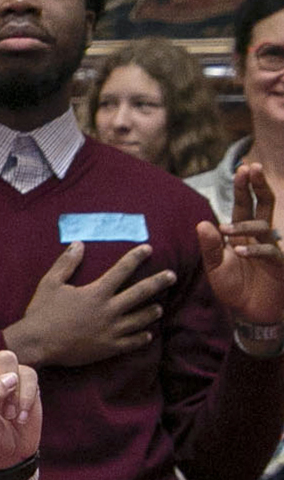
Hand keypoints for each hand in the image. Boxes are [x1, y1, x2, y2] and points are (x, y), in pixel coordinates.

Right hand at [3, 241, 167, 366]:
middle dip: (158, 282)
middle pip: (141, 293)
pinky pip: (132, 342)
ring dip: (152, 311)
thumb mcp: (50, 283)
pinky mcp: (108, 347)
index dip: (136, 257)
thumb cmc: (42, 312)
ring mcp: (111, 330)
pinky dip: (142, 337)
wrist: (36, 344)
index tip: (148, 249)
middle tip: (172, 276)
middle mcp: (109, 310)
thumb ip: (66, 264)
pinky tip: (148, 334)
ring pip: (141, 319)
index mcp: (96, 293)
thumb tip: (78, 244)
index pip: (122, 270)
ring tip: (160, 307)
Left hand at [201, 159, 283, 327]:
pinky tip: (241, 252)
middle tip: (253, 167)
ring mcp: (271, 249)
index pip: (244, 205)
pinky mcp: (280, 265)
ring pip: (263, 227)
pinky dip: (255, 251)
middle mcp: (258, 237)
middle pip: (262, 205)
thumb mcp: (215, 267)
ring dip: (244, 226)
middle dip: (257, 186)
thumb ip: (210, 247)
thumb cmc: (234, 287)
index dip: (243, 187)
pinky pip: (270, 252)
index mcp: (242, 234)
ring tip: (226, 232)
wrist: (251, 312)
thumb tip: (202, 223)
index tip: (243, 167)